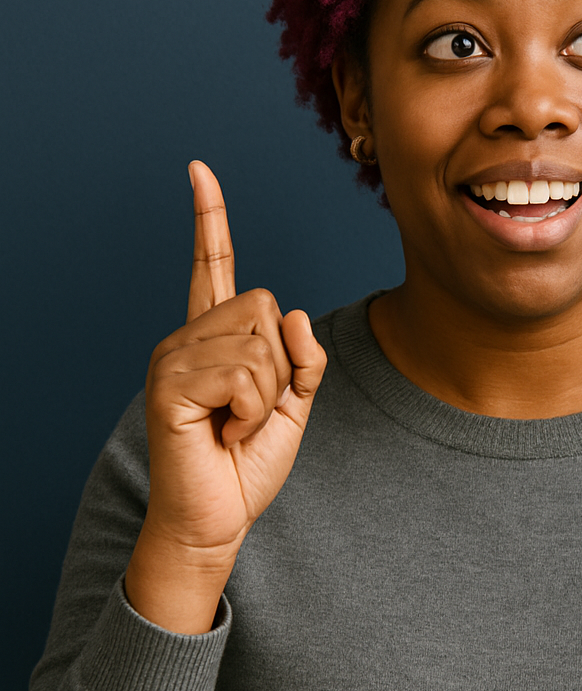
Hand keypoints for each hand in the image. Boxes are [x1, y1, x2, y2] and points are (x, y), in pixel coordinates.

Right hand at [124, 162, 327, 631]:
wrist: (216, 520)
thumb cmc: (246, 465)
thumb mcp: (295, 405)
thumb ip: (303, 358)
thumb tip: (292, 312)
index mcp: (212, 338)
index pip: (212, 266)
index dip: (209, 219)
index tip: (199, 169)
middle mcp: (186, 338)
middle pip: (264, 305)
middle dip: (282, 366)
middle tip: (251, 411)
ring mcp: (172, 358)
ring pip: (260, 344)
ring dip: (268, 397)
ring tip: (235, 426)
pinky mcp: (170, 384)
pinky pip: (246, 375)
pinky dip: (253, 412)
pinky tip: (224, 433)